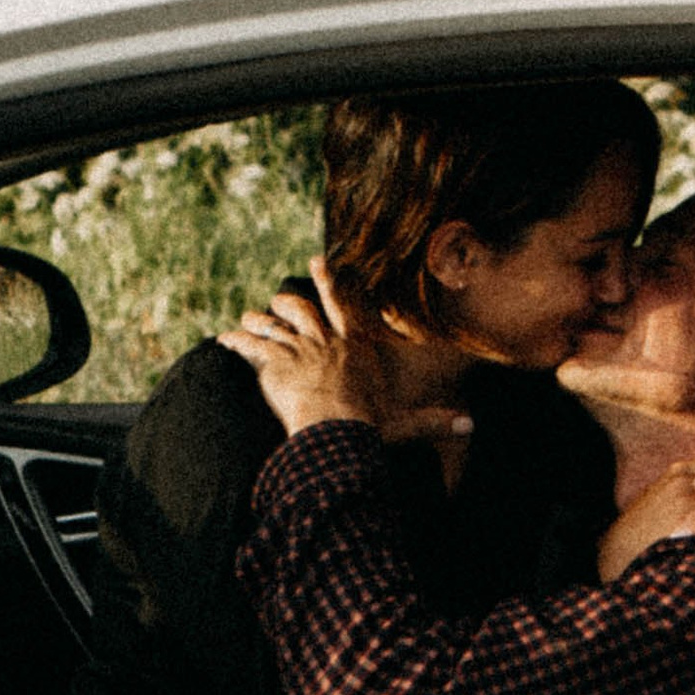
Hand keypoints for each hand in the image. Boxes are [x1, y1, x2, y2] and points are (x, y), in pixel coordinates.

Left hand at [220, 262, 471, 446]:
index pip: (343, 307)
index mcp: (355, 348)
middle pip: (302, 308)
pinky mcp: (274, 364)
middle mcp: (325, 342)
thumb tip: (471, 425)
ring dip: (259, 320)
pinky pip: (251, 346)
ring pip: (273, 324)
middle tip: (277, 297)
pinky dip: (237, 341)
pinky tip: (223, 340)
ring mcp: (298, 350)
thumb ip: (435, 421)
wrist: (336, 433)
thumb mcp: (405, 422)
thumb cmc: (370, 427)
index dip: (329, 282)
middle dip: (288, 301)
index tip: (318, 261)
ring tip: (247, 318)